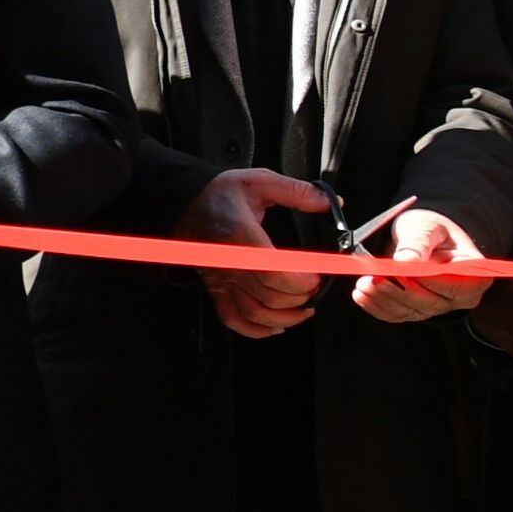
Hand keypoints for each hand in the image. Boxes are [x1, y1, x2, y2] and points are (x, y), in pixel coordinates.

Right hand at [182, 167, 329, 338]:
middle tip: (316, 285)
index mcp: (241, 236)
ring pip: (255, 313)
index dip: (302, 281)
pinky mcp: (216, 288)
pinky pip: (233, 319)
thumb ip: (297, 192)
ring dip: (285, 317)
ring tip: (305, 308)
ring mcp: (221, 279)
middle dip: (301, 296)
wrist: (183, 203)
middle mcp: (230, 263)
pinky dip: (256, 330)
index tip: (318, 274)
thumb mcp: (259, 181)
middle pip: (270, 296)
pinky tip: (276, 325)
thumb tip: (329, 204)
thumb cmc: (217, 193)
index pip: (274, 272)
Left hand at [353, 207, 490, 324]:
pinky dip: (377, 307)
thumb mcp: (426, 226)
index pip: (456, 285)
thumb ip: (418, 242)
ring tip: (363, 283)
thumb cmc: (431, 228)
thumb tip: (406, 261)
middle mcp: (460, 296)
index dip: (429, 281)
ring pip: (410, 311)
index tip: (402, 272)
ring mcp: (439, 307)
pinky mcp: (417, 311)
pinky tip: (362, 295)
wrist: (421, 235)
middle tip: (375, 278)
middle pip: (430, 303)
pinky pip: (397, 315)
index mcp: (474, 273)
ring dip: (383, 299)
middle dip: (399, 291)